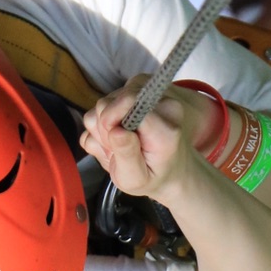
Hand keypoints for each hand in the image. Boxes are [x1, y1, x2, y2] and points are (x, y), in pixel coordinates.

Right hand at [81, 77, 202, 199]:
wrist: (168, 169)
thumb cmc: (152, 176)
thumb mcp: (136, 178)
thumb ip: (128, 155)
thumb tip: (116, 130)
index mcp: (165, 127)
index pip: (128, 102)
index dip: (109, 124)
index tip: (113, 146)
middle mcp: (160, 103)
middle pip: (108, 103)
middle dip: (104, 129)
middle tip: (116, 150)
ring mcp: (148, 95)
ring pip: (102, 104)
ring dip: (103, 128)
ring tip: (119, 145)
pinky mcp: (135, 92)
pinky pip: (105, 103)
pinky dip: (105, 123)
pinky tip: (118, 136)